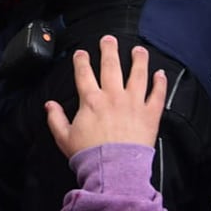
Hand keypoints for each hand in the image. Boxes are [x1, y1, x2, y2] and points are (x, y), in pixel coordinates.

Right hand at [45, 34, 166, 158]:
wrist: (113, 171)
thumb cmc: (89, 156)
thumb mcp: (64, 138)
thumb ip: (56, 119)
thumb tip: (49, 106)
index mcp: (91, 100)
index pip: (84, 73)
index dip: (81, 60)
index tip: (81, 53)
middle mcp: (113, 96)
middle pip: (111, 65)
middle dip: (109, 49)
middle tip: (108, 39)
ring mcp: (133, 103)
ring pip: (138, 74)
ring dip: (138, 59)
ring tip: (138, 50)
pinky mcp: (150, 114)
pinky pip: (157, 94)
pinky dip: (160, 83)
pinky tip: (161, 74)